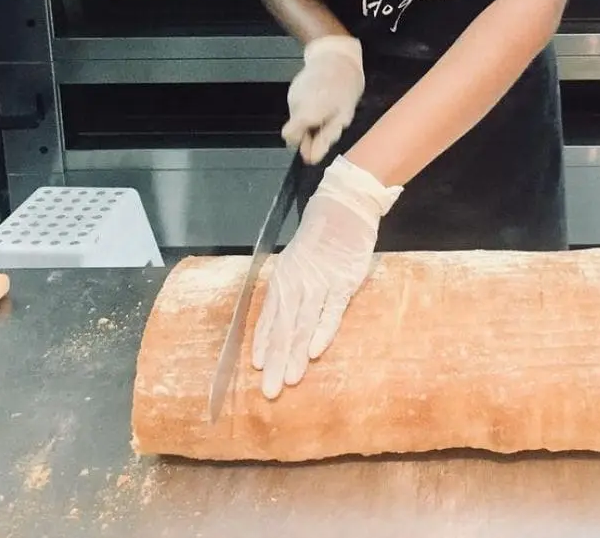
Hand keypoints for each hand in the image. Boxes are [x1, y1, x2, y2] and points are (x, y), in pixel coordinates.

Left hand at [252, 156, 401, 395]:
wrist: (343, 207)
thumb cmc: (318, 235)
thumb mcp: (295, 260)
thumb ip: (290, 288)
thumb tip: (281, 319)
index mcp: (283, 279)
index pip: (269, 317)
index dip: (263, 344)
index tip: (256, 369)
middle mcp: (296, 284)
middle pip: (283, 328)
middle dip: (275, 362)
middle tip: (268, 392)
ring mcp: (320, 283)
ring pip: (303, 325)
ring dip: (294, 354)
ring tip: (287, 381)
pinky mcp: (343, 282)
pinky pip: (331, 311)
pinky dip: (322, 331)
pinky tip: (314, 351)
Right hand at [282, 35, 365, 162]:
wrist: (336, 54)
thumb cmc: (344, 86)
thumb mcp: (343, 115)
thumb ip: (325, 137)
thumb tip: (311, 158)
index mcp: (305, 113)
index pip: (289, 137)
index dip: (301, 143)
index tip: (314, 141)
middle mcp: (294, 105)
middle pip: (295, 129)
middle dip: (309, 131)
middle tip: (329, 122)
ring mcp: (292, 95)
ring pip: (298, 117)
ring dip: (311, 118)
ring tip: (329, 106)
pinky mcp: (294, 87)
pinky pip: (300, 105)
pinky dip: (309, 106)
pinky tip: (323, 97)